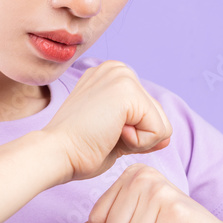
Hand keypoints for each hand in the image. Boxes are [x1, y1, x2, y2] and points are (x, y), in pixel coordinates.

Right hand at [41, 60, 172, 183]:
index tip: (101, 131)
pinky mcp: (128, 91)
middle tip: (102, 135)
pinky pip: (159, 130)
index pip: (149, 113)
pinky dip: (139, 143)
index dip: (133, 134)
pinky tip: (110, 135)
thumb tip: (168, 136)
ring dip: (138, 141)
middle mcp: (118, 69)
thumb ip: (141, 131)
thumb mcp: (117, 136)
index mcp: (113, 75)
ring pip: (161, 124)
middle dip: (138, 137)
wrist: (55, 153)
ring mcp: (123, 76)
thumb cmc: (77, 149)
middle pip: (159, 116)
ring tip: (105, 134)